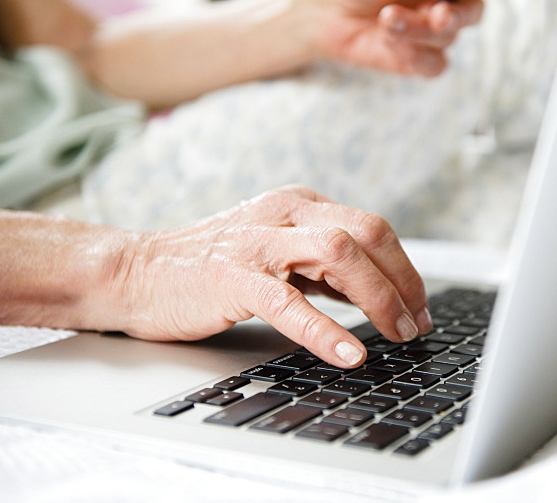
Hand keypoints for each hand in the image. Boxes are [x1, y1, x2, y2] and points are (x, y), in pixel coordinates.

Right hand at [114, 185, 432, 367]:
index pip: (372, 227)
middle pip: (367, 233)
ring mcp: (258, 242)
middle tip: (416, 323)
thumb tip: (378, 293)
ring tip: (395, 334)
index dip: (405, 268)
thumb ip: (322, 267)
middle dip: (402, 281)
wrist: (136, 272)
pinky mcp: (232, 276)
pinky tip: (349, 353)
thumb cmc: (209, 267)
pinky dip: (325, 329)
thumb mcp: (278, 255)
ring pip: (338, 253)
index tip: (420, 306)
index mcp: (299, 204)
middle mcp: (284, 213)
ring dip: (377, 297)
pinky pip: (289, 301)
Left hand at [307, 0, 493, 76]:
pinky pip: (435, 64)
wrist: (325, 11)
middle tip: (439, 15)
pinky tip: (387, 39)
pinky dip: (413, 54)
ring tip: (386, 18)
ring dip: (419, 29)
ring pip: (449, 36)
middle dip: (457, 14)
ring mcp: (437, 30)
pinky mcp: (421, 58)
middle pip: (474, 9)